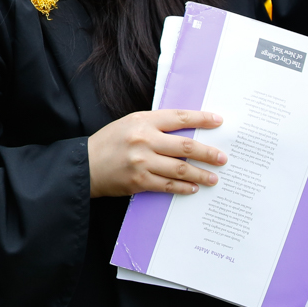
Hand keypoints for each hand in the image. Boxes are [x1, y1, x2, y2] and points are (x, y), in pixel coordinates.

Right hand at [88, 110, 226, 197]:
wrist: (85, 165)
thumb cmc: (109, 143)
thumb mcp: (129, 124)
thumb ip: (155, 126)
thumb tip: (187, 133)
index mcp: (142, 121)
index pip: (179, 118)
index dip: (201, 119)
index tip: (219, 122)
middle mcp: (143, 140)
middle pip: (185, 146)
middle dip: (208, 153)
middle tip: (222, 158)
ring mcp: (142, 162)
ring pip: (181, 169)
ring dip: (201, 174)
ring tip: (214, 177)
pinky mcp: (139, 181)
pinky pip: (168, 185)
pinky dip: (184, 187)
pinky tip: (194, 188)